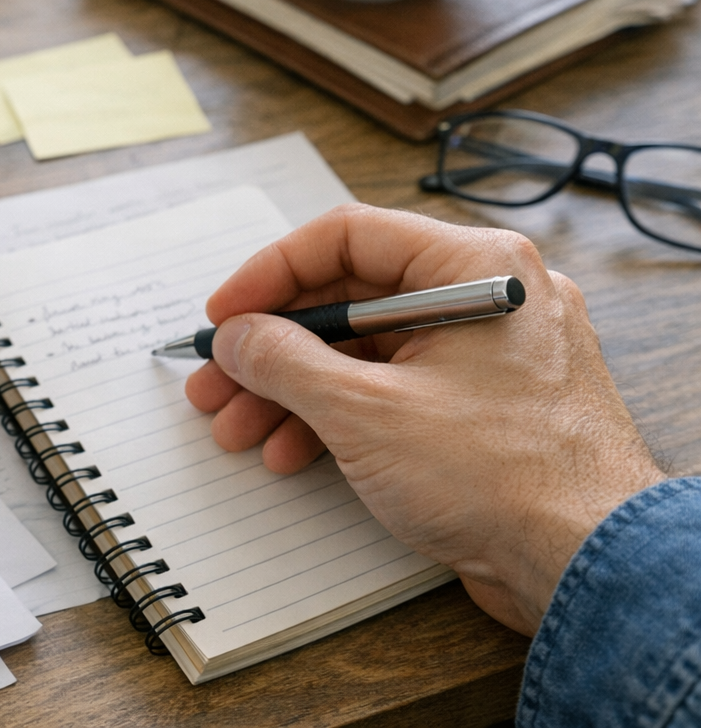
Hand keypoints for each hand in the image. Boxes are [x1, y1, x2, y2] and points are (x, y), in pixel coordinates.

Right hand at [182, 204, 662, 634]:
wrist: (586, 566)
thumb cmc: (506, 477)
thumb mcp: (365, 410)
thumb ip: (285, 360)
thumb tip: (237, 338)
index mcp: (475, 267)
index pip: (347, 237)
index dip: (270, 274)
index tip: (224, 316)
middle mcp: (486, 298)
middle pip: (350, 298)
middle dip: (272, 347)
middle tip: (217, 379)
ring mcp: (487, 355)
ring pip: (365, 350)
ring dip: (292, 389)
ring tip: (238, 428)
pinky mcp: (483, 408)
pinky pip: (393, 390)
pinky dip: (337, 416)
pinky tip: (292, 452)